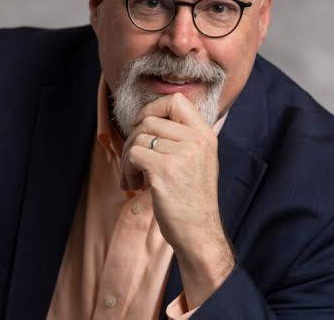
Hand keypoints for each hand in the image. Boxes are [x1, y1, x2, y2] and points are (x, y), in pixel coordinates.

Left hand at [120, 92, 225, 250]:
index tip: (142, 125)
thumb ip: (182, 139)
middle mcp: (197, 140)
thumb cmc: (193, 200)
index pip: (177, 100)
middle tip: (133, 163)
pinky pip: (133, 155)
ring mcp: (182, 154)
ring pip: (138, 139)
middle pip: (150, 121)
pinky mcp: (165, 169)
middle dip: (133, 140)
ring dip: (128, 159)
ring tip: (134, 178)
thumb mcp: (199, 161)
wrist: (199, 232)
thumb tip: (146, 122)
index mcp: (206, 135)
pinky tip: (135, 185)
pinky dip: (127, 170)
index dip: (153, 107)